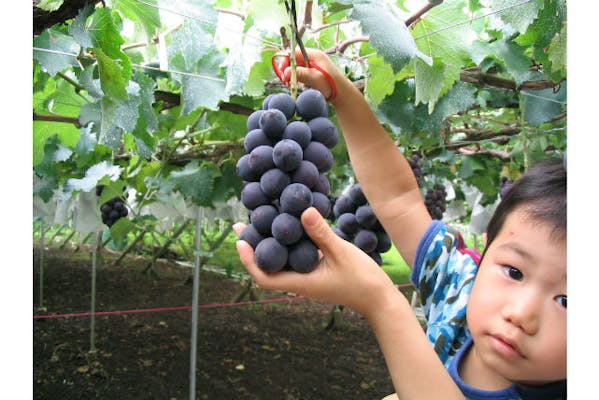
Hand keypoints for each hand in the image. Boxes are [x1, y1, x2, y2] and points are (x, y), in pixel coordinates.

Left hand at [233, 207, 396, 317]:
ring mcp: (307, 277)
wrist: (379, 298)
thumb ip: (322, 234)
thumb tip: (304, 211)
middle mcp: (299, 281)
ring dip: (269, 243)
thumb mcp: (342, 253)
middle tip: (242, 224)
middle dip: (253, 247)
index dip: (249, 260)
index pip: (264, 278)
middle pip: (267, 266)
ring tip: (260, 220)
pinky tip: (288, 225)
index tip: (240, 241)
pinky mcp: (315, 271)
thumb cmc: (362, 280)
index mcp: (300, 283)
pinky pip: (294, 257)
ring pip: (281, 260)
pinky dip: (287, 243)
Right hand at [282, 48, 348, 104]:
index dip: (286, 60)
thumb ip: (300, 74)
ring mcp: (313, 65)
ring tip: (288, 83)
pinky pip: (300, 72)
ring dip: (290, 74)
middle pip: (294, 59)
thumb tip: (285, 72)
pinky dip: (295, 77)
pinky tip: (294, 84)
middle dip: (287, 68)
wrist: (341, 93)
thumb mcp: (314, 79)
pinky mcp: (312, 72)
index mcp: (315, 55)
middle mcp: (313, 58)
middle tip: (284, 79)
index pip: (295, 52)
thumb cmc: (331, 85)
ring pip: (296, 66)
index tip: (282, 71)